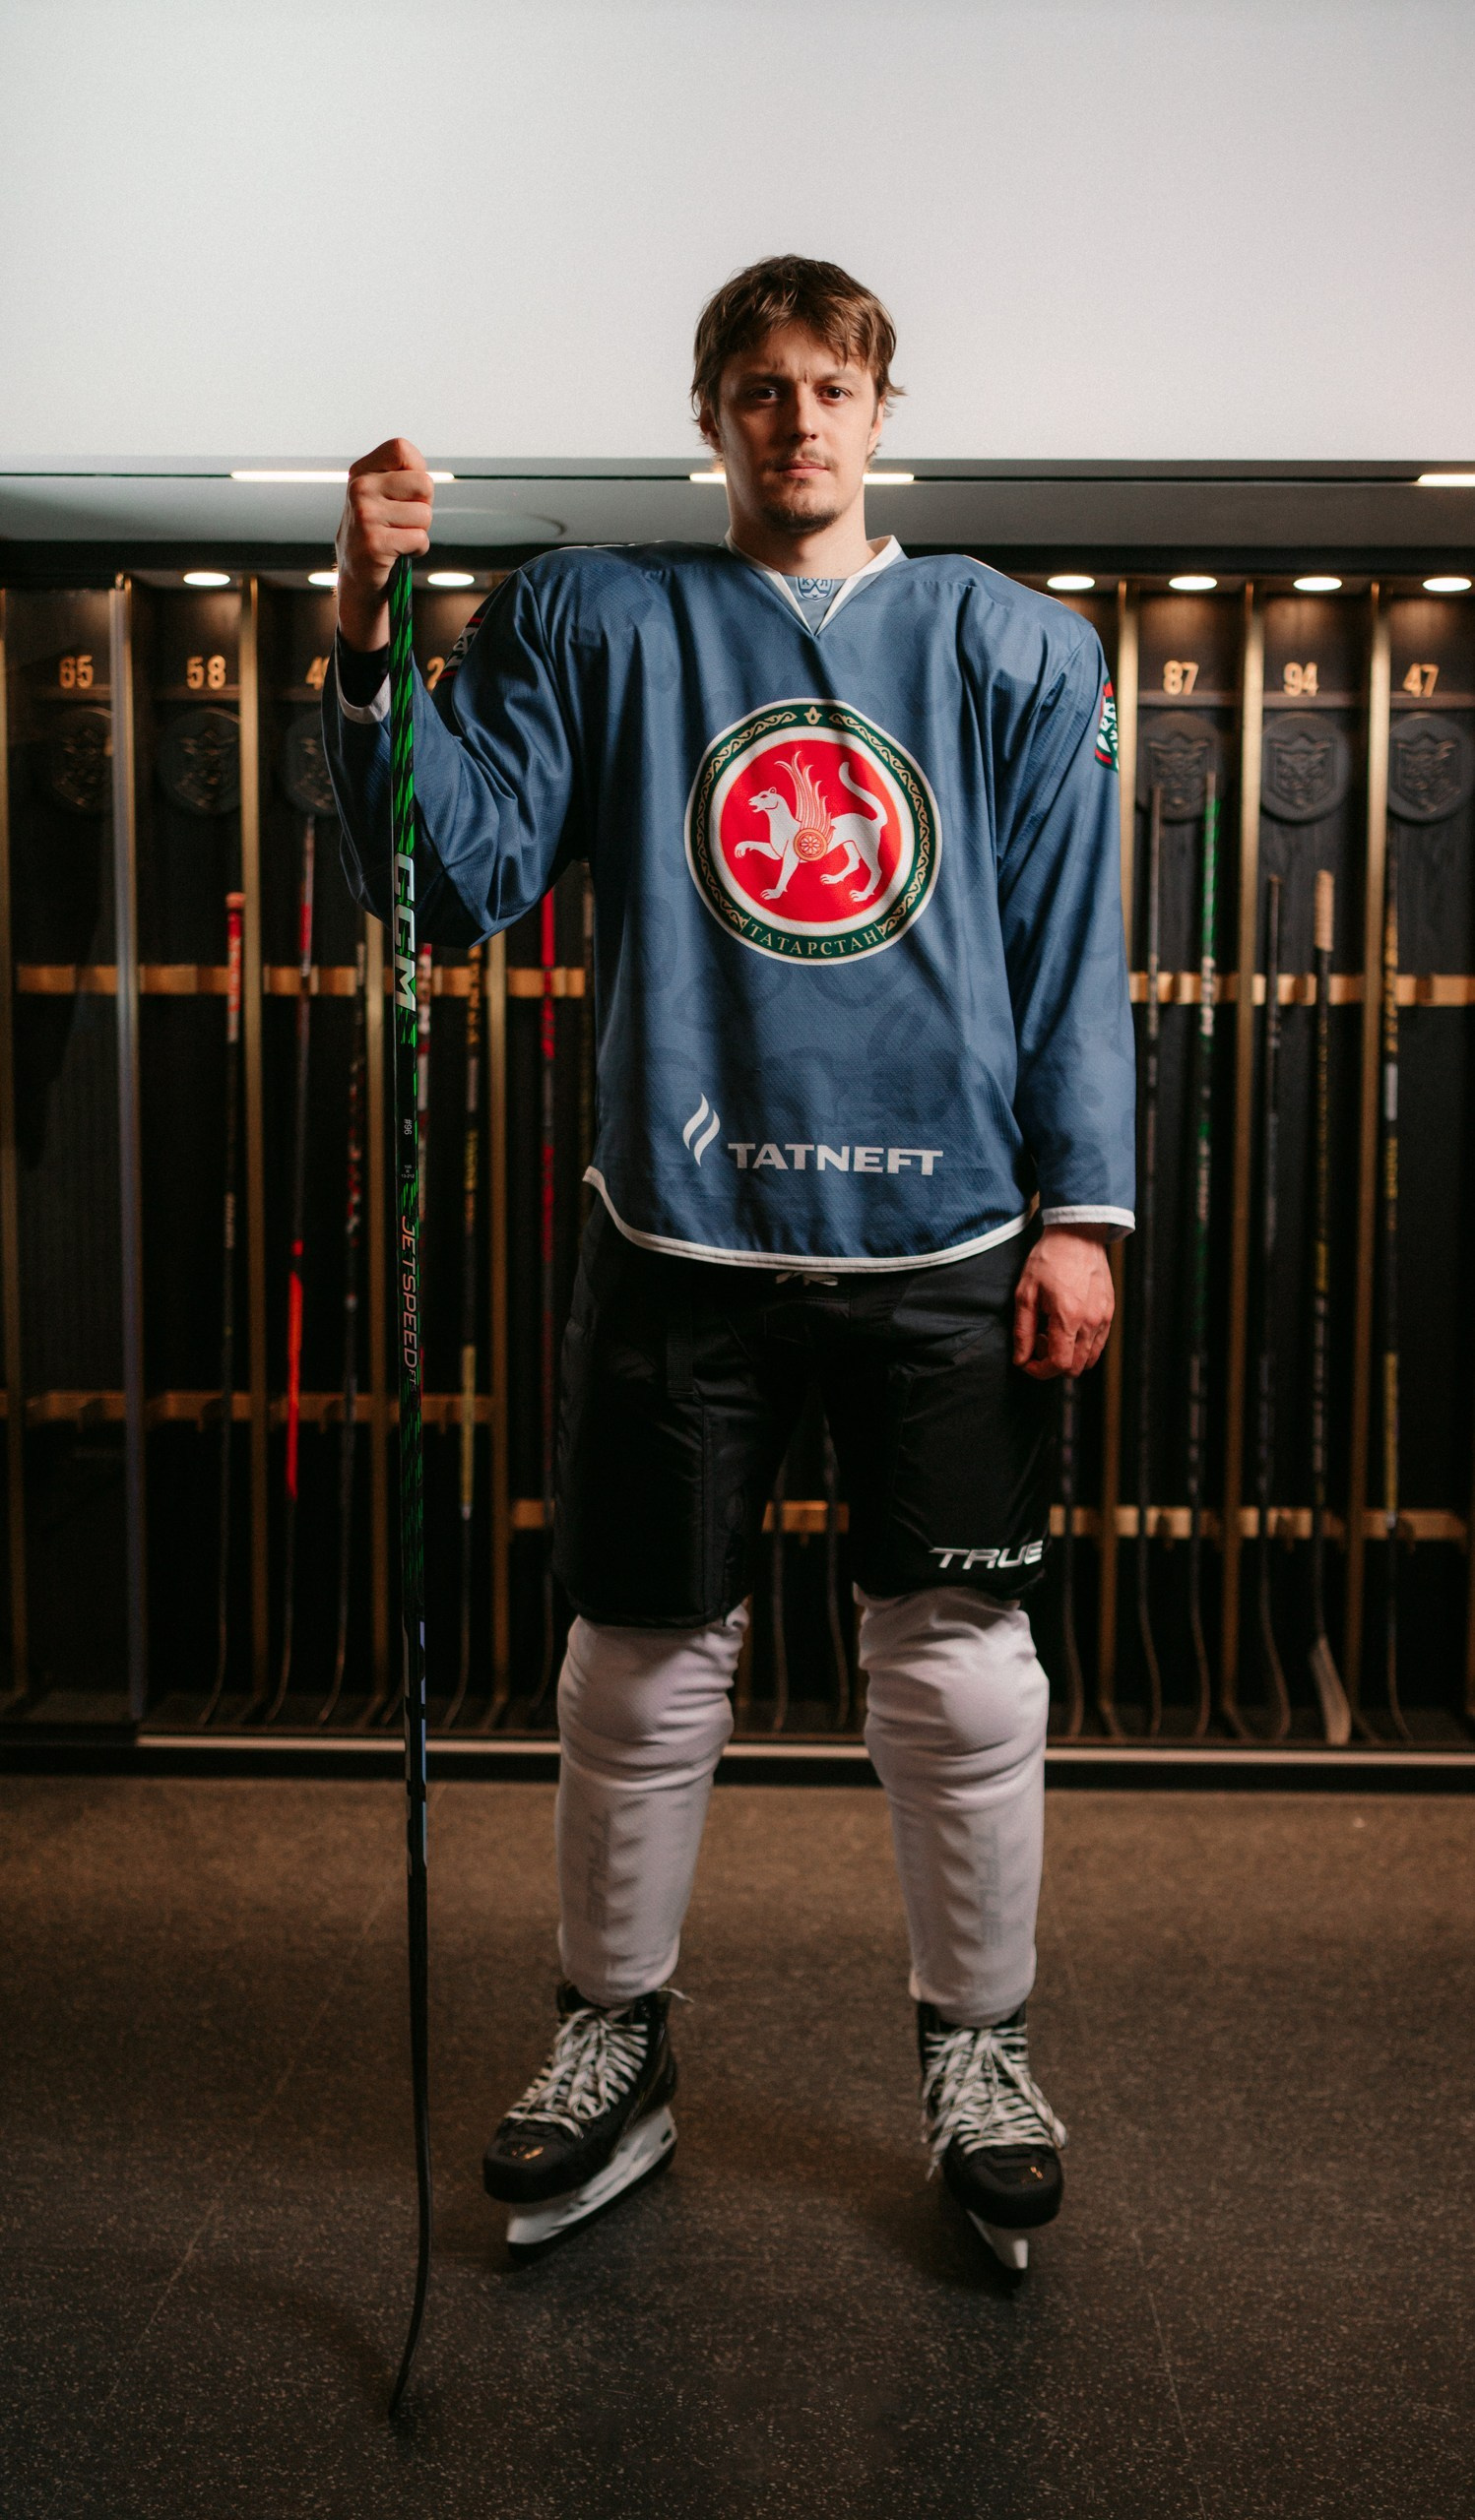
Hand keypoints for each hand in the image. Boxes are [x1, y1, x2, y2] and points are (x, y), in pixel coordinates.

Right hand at [333, 437, 435, 650]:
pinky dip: (417, 549)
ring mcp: (364, 515)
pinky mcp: (374, 543)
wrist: (357, 574)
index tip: (407, 491)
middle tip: (404, 520)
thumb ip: (402, 476)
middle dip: (424, 505)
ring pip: (425, 515)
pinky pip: (419, 539)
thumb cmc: (378, 531)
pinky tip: (399, 552)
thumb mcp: (381, 495)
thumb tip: (426, 481)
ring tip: (398, 537)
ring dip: (420, 530)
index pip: (401, 449)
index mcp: (361, 472)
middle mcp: (359, 488)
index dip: (416, 470)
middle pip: (424, 483)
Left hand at [1013, 1225, 1114, 1379]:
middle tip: (1039, 1339)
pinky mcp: (1109, 1312)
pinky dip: (1082, 1346)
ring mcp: (1104, 1318)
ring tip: (1054, 1332)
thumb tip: (1021, 1360)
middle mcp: (1091, 1322)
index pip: (1059, 1364)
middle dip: (1053, 1363)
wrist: (1077, 1235)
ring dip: (1069, 1356)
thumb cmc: (1049, 1260)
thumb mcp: (1026, 1293)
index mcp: (1068, 1317)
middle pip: (1076, 1368)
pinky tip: (1068, 1325)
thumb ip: (1023, 1331)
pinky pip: (1098, 1344)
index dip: (1040, 1370)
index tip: (1028, 1360)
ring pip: (1089, 1360)